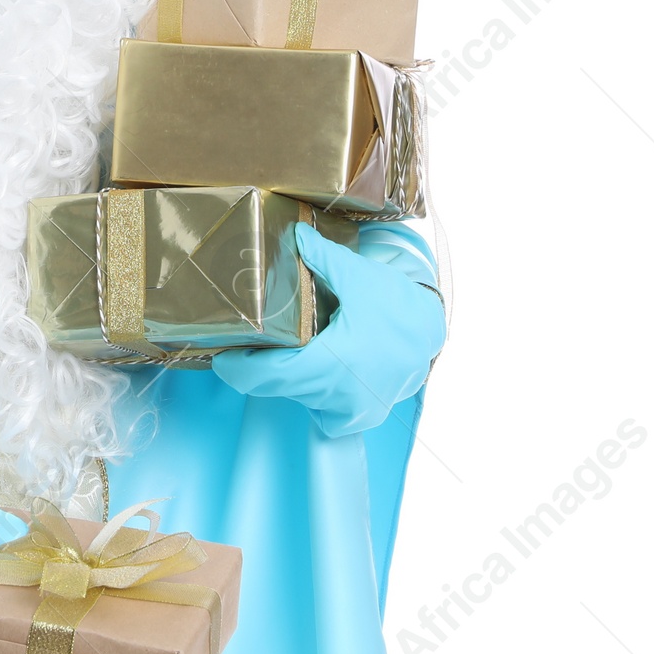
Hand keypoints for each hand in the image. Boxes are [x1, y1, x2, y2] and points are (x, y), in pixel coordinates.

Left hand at [211, 223, 444, 437]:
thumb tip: (295, 235)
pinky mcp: (362, 417)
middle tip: (244, 346)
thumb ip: (322, 258)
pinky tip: (315, 368)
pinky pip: (322, 411)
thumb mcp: (359, 276)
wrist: (433, 333)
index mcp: (334, 364)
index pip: (269, 378)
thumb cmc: (397, 305)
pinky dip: (313, 392)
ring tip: (280, 350)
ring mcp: (353, 412)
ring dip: (288, 378)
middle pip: (280, 387)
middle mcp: (341, 397)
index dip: (238, 370)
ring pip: (299, 398)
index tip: (221, 357)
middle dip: (258, 368)